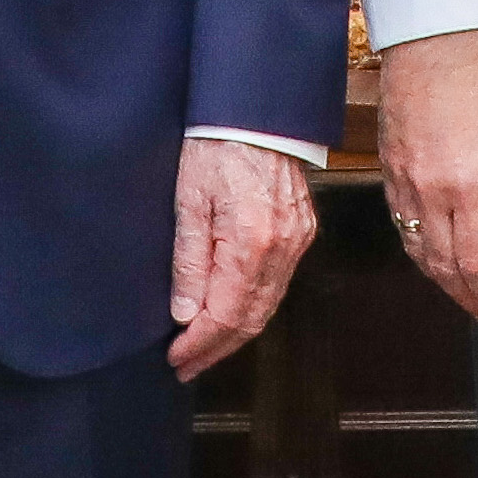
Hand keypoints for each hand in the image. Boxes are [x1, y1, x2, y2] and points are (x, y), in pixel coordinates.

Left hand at [169, 138, 318, 379]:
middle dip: (216, 348)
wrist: (256, 111)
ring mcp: (298, 241)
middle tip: (185, 366)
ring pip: (267, 306)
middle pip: (251, 319)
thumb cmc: (214, 147)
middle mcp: (283, 249)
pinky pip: (277, 285)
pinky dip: (252, 307)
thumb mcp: (188, 201)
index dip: (199, 344)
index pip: (225, 315)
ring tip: (202, 349)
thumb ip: (188, 261)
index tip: (175, 360)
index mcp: (251, 243)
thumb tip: (184, 315)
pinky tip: (230, 314)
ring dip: (234, 333)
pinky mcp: (302, 231)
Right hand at [374, 29, 477, 322]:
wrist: (433, 40)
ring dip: (441, 279)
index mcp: (470, 186)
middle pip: (444, 266)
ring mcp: (403, 182)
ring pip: (417, 251)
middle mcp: (430, 192)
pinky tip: (433, 255)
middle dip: (467, 296)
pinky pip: (399, 224)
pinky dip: (417, 251)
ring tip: (464, 292)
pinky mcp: (388, 169)